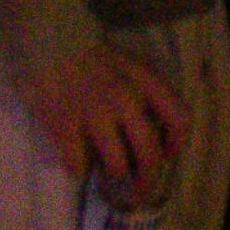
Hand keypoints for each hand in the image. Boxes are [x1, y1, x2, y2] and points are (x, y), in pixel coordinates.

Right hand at [15, 42, 188, 198]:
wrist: (49, 40)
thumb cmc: (91, 54)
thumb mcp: (129, 64)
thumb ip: (145, 90)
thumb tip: (153, 129)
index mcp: (146, 80)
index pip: (179, 118)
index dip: (177, 143)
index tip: (167, 154)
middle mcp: (126, 99)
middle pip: (149, 153)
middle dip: (147, 179)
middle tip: (138, 189)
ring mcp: (95, 114)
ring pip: (117, 165)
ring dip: (112, 173)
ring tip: (104, 172)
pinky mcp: (64, 125)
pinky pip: (77, 164)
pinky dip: (77, 169)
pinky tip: (75, 163)